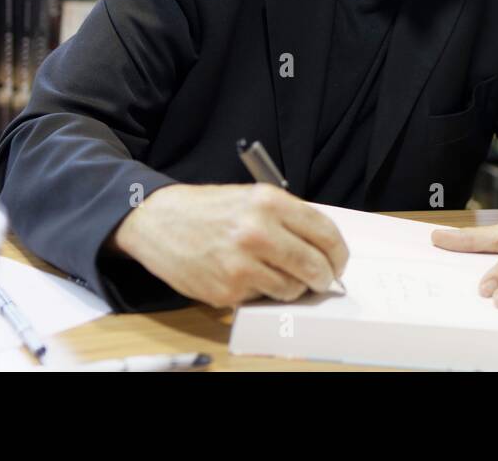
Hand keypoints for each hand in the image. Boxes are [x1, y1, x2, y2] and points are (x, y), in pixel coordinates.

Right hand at [110, 183, 348, 308]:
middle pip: (315, 265)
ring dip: (293, 286)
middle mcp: (258, 232)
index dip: (339, 253)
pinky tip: (247, 277)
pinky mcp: (227, 290)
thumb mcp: (252, 198)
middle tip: (323, 279)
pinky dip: (262, 292)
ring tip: (278, 274)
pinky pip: (262, 299)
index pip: (325, 233)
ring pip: (292, 288)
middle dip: (325, 277)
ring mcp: (242, 264)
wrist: (158, 221)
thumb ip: (288, 219)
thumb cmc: (209, 210)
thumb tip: (323, 249)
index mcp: (269, 202)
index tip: (339, 261)